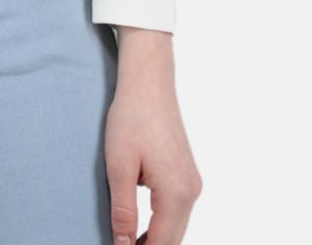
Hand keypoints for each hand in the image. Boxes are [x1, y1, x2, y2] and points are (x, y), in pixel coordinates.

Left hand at [105, 29, 202, 243]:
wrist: (149, 82)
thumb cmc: (131, 118)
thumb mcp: (119, 166)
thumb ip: (124, 211)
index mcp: (176, 194)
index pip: (161, 244)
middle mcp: (191, 192)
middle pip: (174, 240)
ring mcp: (192, 182)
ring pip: (177, 227)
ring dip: (156, 239)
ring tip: (127, 241)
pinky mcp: (187, 174)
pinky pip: (177, 211)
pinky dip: (161, 223)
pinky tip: (140, 224)